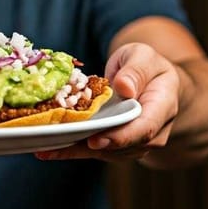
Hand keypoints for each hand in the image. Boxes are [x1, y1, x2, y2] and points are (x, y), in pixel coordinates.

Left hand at [35, 43, 179, 162]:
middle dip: (90, 147)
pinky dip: (71, 149)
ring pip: (105, 152)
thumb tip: (124, 88)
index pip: (144, 128)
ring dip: (75, 151)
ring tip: (45, 148)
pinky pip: (95, 149)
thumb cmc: (145, 64)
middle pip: (122, 146)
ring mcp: (134, 141)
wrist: (149, 78)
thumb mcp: (142, 56)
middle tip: (61, 144)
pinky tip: (47, 149)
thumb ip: (135, 71)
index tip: (96, 140)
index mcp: (162, 107)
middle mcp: (152, 131)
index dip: (120, 137)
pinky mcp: (116, 143)